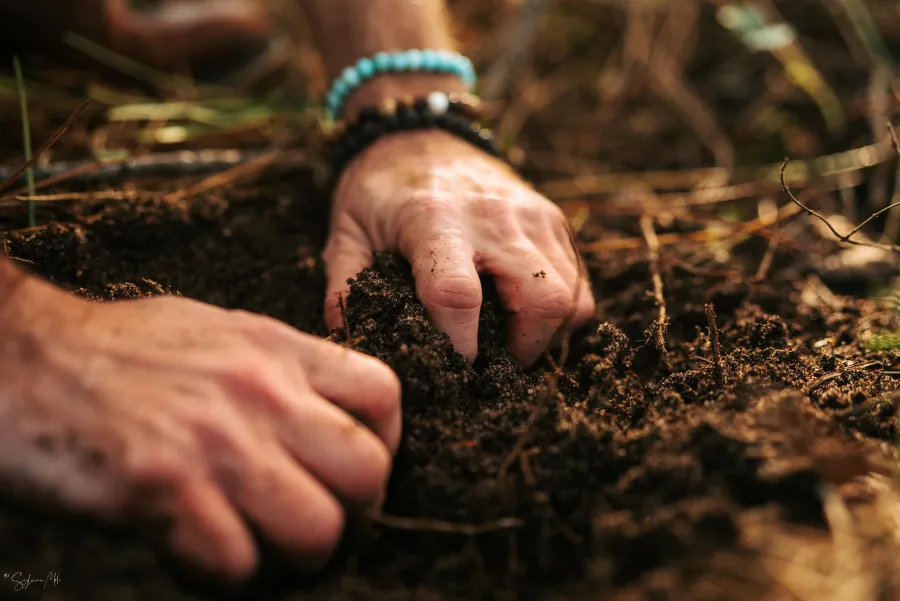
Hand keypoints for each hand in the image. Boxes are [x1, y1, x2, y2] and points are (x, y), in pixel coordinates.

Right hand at [0, 280, 400, 579]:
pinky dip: (223, 577)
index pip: (385, 396)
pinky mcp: (163, 489)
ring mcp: (216, 440)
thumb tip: (325, 420)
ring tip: (255, 548)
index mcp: (276, 349)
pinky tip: (194, 555)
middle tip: (311, 526)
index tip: (354, 475)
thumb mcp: (218, 333)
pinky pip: (236, 566)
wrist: (21, 355)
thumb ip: (280, 371)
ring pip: (316, 531)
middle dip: (351, 517)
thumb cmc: (118, 349)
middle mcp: (260, 391)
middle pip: (369, 475)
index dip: (387, 447)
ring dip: (292, 559)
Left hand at [322, 129, 595, 365]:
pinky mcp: (553, 219)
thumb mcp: (345, 231)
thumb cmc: (379, 189)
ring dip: (544, 335)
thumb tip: (348, 342)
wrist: (420, 131)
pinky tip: (525, 313)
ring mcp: (533, 215)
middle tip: (492, 362)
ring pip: (570, 297)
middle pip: (541, 301)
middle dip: (521, 350)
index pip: (457, 296)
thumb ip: (344, 288)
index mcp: (434, 219)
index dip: (458, 346)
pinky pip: (579, 283)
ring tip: (508, 340)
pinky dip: (561, 313)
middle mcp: (494, 216)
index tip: (450, 367)